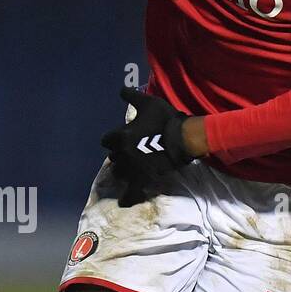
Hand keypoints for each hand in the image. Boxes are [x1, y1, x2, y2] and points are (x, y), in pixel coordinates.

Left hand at [100, 87, 192, 205]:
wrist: (184, 138)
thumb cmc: (165, 119)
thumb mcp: (148, 103)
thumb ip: (132, 96)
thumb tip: (121, 88)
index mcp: (121, 135)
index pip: (106, 140)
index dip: (112, 139)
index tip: (118, 138)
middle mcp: (123, 153)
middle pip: (112, 157)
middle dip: (118, 154)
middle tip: (127, 153)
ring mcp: (132, 168)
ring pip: (119, 173)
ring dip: (122, 171)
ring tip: (129, 169)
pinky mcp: (143, 179)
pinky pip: (131, 192)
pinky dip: (127, 197)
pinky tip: (123, 202)